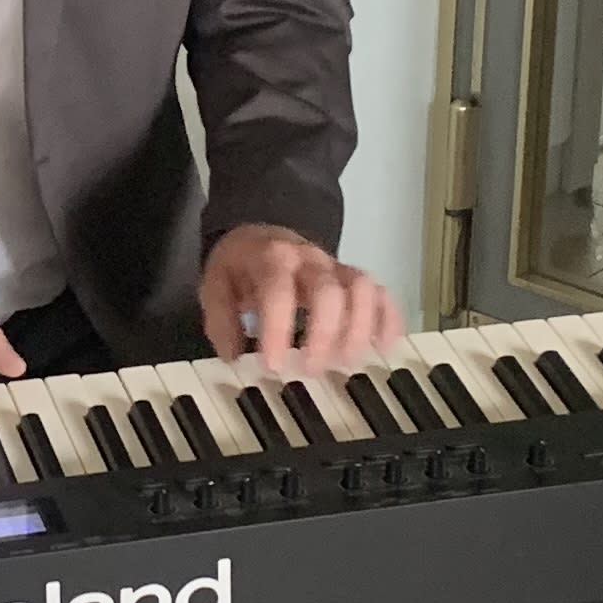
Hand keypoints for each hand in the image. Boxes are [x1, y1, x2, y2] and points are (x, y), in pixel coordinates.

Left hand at [199, 226, 402, 377]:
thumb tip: (234, 356)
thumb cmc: (241, 266)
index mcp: (272, 259)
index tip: (274, 366)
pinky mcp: (354, 278)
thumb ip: (220, 319)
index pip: (279, 291)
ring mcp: (336, 267)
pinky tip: (384, 346)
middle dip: (324, 335)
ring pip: (362, 289)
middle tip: (310, 369)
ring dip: (358, 330)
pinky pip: (381, 293)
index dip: (279, 330)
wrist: (262, 233)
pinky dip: (387, 319)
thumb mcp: (215, 284)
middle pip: (329, 291)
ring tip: (345, 361)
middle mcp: (310, 259)